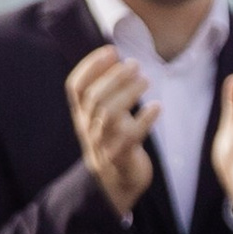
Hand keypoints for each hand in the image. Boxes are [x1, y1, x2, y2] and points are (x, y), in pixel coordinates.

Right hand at [66, 45, 158, 215]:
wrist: (114, 182)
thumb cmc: (111, 140)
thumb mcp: (99, 117)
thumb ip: (103, 91)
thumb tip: (115, 56)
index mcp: (80, 115)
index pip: (75, 87)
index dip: (91, 66)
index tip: (111, 50)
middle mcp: (88, 127)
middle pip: (95, 97)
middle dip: (115, 77)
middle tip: (135, 64)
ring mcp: (103, 142)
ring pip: (110, 113)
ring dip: (129, 93)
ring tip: (145, 80)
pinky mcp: (121, 155)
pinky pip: (133, 134)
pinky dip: (146, 118)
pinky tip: (157, 107)